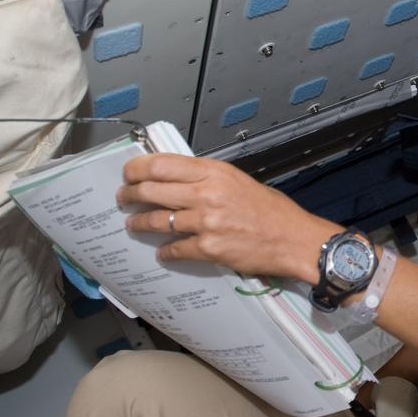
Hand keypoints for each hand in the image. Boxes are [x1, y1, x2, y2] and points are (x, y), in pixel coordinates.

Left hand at [117, 153, 335, 282]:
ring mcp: (205, 222)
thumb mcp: (239, 181)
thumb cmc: (271, 211)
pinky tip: (162, 251)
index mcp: (215, 172)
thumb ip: (209, 179)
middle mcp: (207, 194)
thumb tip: (178, 180)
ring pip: (157, 221)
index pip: (161, 165)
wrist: (293, 239)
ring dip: (139, 223)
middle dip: (130, 195)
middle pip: (151, 191)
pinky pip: (174, 248)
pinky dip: (164, 251)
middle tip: (123, 199)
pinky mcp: (208, 248)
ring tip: (133, 224)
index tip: (128, 173)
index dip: (137, 169)